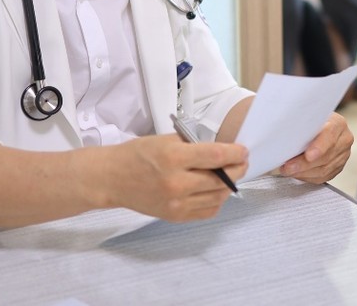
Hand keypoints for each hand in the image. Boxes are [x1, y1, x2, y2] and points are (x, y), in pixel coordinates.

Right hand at [105, 134, 247, 221]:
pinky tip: (215, 191)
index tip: (243, 151)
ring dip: (229, 186)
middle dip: (238, 170)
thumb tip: (222, 151)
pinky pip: (206, 211)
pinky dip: (216, 201)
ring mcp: (176, 203)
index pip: (216, 157)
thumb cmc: (138, 155)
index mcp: (174, 158)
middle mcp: (177, 183)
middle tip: (242, 163)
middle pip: (221, 179)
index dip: (236, 154)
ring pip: (217, 197)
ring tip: (231, 176)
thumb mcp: (166, 140)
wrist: (112, 179)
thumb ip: (194, 146)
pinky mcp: (175, 216)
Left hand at [279, 112, 352, 182]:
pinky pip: (323, 177)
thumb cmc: (312, 121)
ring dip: (303, 173)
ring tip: (288, 171)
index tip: (308, 156)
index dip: (319, 147)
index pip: (330, 135)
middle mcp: (344, 140)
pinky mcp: (338, 167)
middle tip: (288, 167)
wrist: (322, 126)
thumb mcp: (307, 116)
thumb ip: (301, 125)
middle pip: (326, 157)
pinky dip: (308, 177)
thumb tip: (285, 135)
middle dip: (304, 164)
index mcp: (338, 124)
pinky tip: (297, 174)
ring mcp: (343, 155)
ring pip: (324, 170)